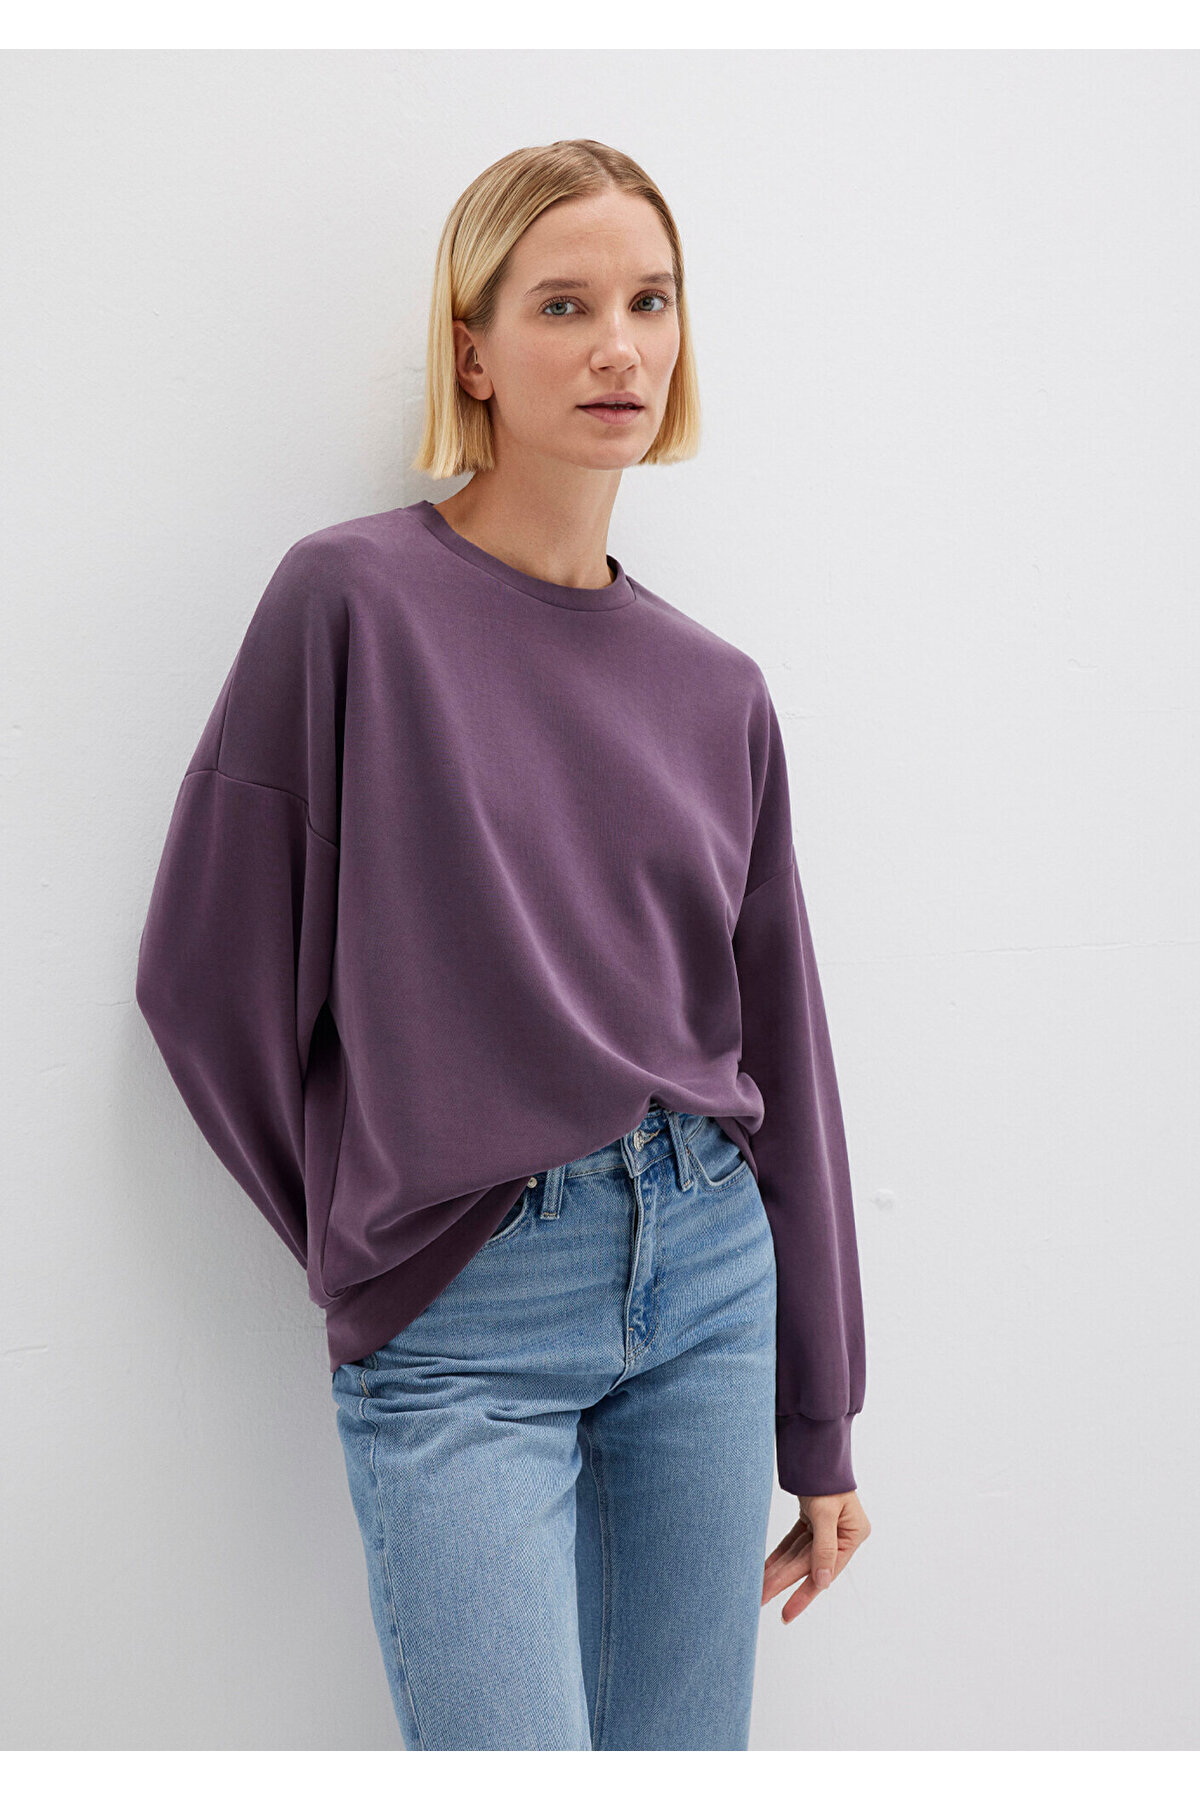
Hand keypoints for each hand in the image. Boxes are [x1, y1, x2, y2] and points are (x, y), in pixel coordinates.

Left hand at [762, 1489, 870, 1622]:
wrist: (816, 1447)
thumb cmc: (826, 1477)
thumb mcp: (826, 1512)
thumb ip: (825, 1548)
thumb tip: (822, 1582)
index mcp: (852, 1536)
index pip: (825, 1572)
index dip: (804, 1593)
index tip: (786, 1613)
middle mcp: (841, 1535)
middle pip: (807, 1565)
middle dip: (783, 1582)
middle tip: (760, 1599)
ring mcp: (826, 1529)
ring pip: (797, 1556)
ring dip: (777, 1571)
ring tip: (757, 1588)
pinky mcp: (812, 1521)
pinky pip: (793, 1544)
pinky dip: (779, 1555)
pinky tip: (764, 1569)